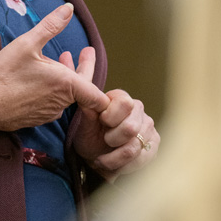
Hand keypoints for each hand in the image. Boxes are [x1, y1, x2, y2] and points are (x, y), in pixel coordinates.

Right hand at [0, 4, 109, 132]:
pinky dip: (53, 89)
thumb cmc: (5, 74)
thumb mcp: (27, 43)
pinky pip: (52, 103)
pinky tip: (41, 79)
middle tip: (82, 52)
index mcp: (66, 85)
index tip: (88, 54)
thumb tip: (68, 8)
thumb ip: (51, 25)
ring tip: (59, 61)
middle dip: (81, 67)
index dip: (95, 73)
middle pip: (82, 89)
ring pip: (65, 95)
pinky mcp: (36, 119)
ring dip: (65, 78)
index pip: (98, 95)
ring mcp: (49, 113)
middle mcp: (61, 103)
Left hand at [57, 55, 158, 179]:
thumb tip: (66, 54)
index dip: (110, 117)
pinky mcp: (154, 145)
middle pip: (131, 127)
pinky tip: (114, 166)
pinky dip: (124, 166)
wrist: (96, 160)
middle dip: (113, 139)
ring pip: (135, 145)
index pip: (123, 103)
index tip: (102, 123)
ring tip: (103, 158)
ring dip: (114, 157)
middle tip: (104, 141)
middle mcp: (139, 110)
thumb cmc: (88, 136)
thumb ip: (77, 85)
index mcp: (121, 99)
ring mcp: (149, 128)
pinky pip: (143, 158)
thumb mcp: (80, 114)